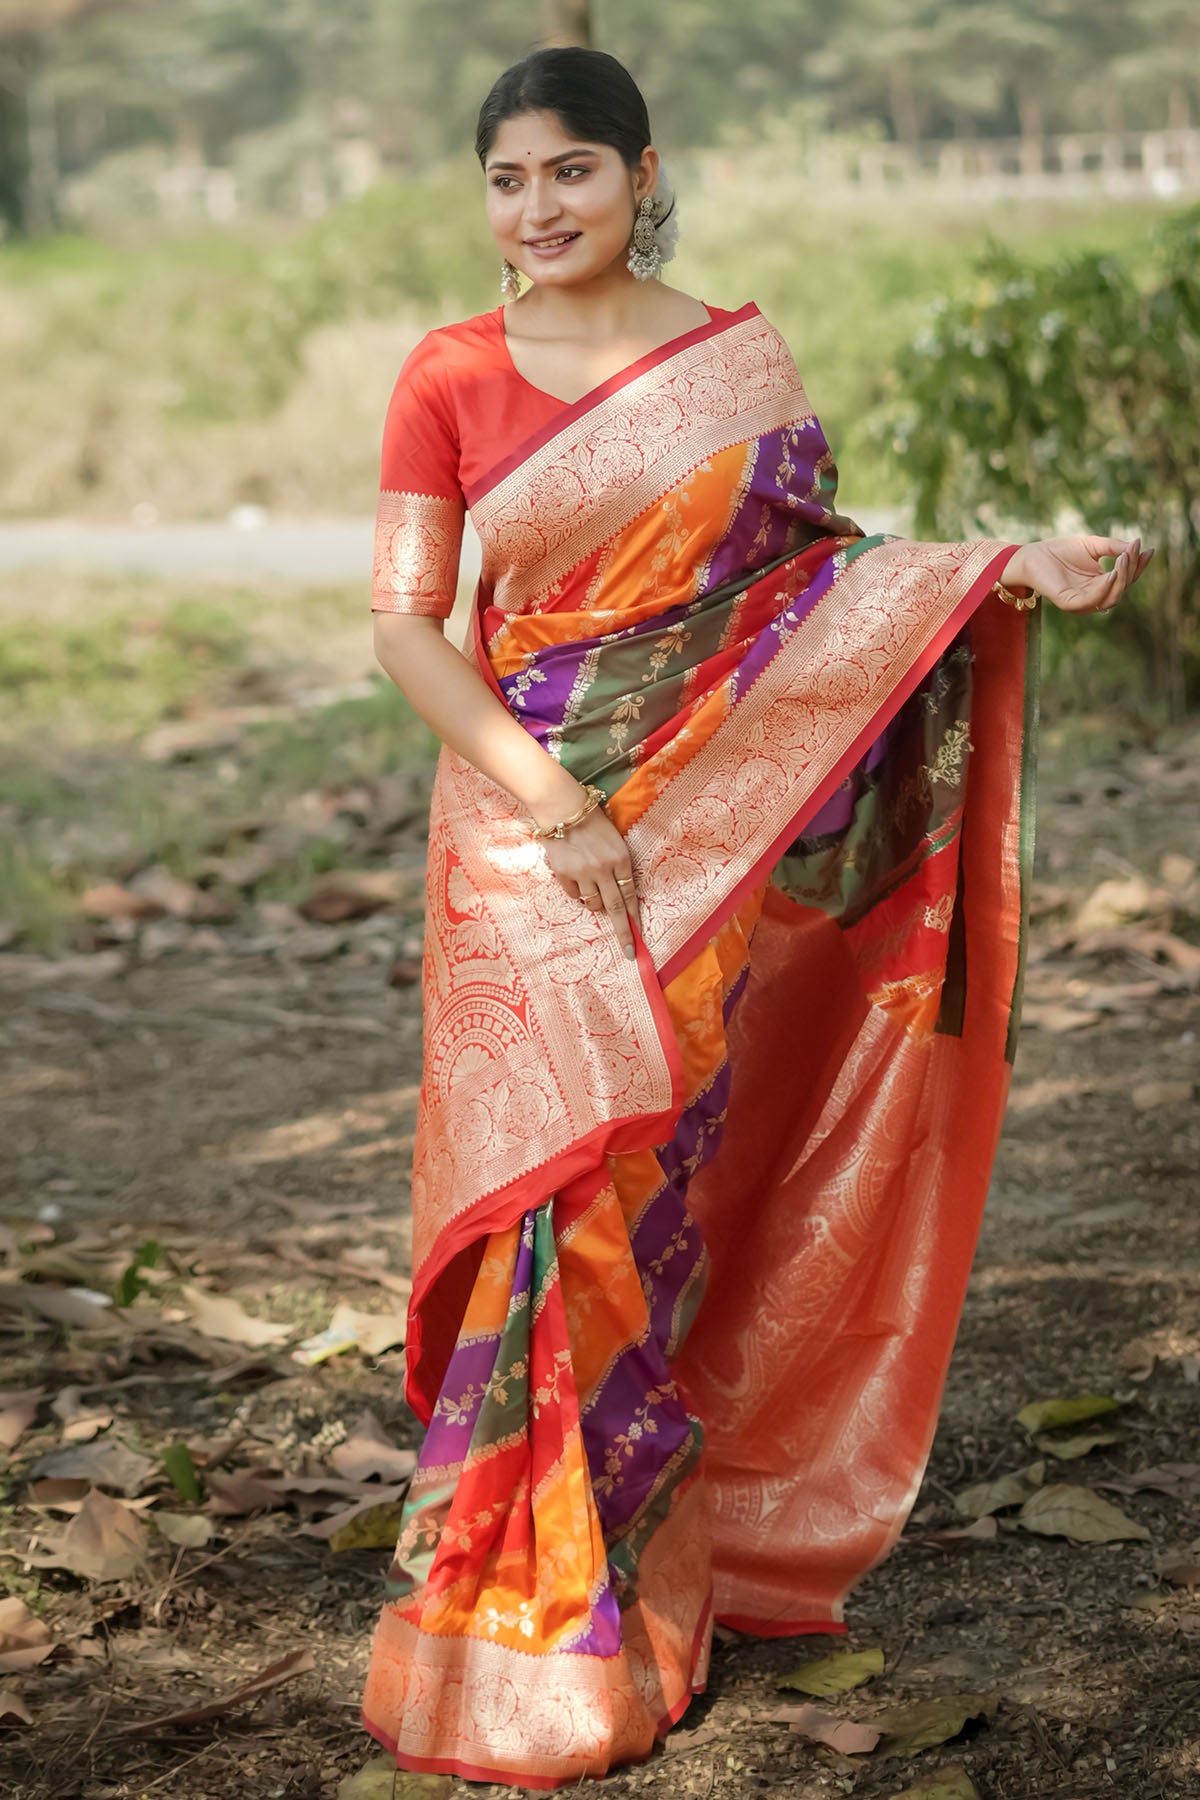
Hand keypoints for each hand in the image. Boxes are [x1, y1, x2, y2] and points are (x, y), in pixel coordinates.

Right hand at [538, 805, 641, 960]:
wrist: (562, 808)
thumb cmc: (592, 821)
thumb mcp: (615, 840)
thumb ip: (618, 866)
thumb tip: (619, 895)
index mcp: (621, 859)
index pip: (631, 895)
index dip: (635, 918)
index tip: (639, 936)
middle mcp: (604, 869)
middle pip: (616, 909)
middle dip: (624, 934)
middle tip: (629, 952)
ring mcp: (583, 874)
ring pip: (593, 904)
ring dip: (595, 904)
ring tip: (591, 888)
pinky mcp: (564, 874)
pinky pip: (574, 895)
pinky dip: (577, 893)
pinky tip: (575, 877)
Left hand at [1001, 535, 1153, 614]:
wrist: (1031, 555)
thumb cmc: (1060, 550)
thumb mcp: (1092, 545)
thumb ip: (1113, 547)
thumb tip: (1137, 546)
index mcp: (1099, 584)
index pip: (1125, 579)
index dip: (1138, 566)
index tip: (1147, 549)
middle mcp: (1093, 596)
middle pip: (1121, 589)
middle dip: (1131, 570)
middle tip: (1133, 551)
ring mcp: (1081, 602)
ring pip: (1111, 598)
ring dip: (1122, 578)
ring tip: (1125, 558)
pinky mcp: (1069, 604)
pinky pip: (1093, 600)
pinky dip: (1106, 588)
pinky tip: (1113, 573)